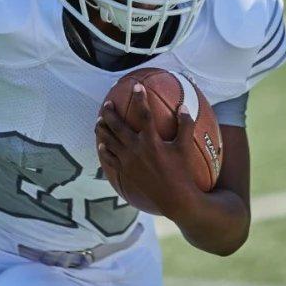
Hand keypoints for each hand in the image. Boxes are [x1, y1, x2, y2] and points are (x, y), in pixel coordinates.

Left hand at [96, 83, 198, 217]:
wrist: (174, 198)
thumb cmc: (182, 171)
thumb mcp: (186, 147)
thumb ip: (186, 125)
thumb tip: (184, 106)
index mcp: (151, 141)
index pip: (144, 115)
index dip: (140, 99)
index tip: (138, 86)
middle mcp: (136, 150)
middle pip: (117, 127)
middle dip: (110, 113)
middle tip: (107, 104)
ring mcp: (128, 162)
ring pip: (109, 142)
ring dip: (102, 130)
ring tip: (99, 121)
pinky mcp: (126, 172)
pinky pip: (110, 160)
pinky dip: (105, 151)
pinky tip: (102, 146)